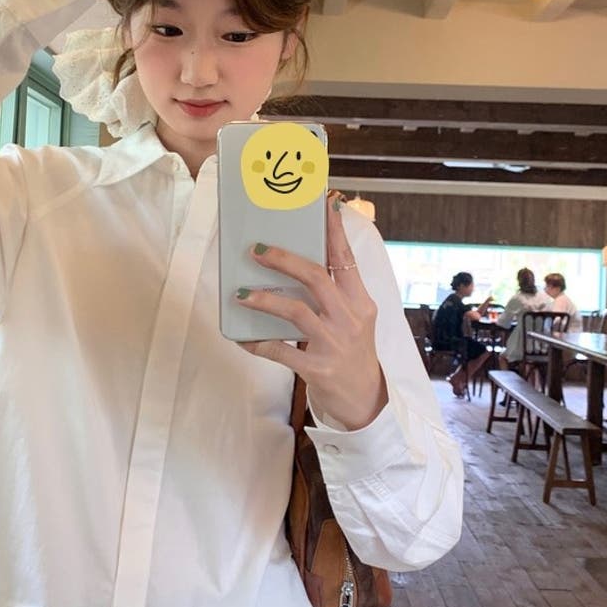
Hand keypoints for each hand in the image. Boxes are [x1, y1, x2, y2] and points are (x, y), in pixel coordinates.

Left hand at [236, 193, 388, 430]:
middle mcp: (350, 319)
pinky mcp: (318, 369)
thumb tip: (298, 265)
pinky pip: (281, 352)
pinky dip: (259, 344)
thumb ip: (335, 295)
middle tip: (256, 250)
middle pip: (317, 278)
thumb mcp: (354, 320)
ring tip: (241, 294)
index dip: (333, 232)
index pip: (346, 259)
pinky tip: (242, 339)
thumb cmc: (353, 354)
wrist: (365, 401)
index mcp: (360, 302)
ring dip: (265, 300)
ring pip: (296, 312)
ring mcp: (334, 344)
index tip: (322, 205)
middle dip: (284, 260)